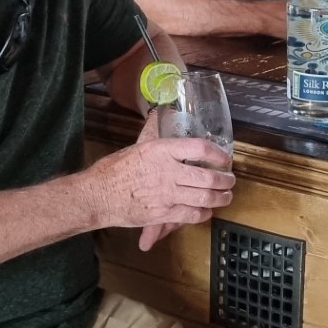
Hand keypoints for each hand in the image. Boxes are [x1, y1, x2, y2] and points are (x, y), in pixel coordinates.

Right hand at [89, 128, 234, 245]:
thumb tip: (160, 113)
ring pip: (205, 198)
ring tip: (225, 196)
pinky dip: (204, 213)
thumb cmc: (115, 169)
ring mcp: (167, 194)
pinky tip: (207, 210)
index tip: (224, 158)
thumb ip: (154, 132)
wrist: (98, 195)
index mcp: (161, 150)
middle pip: (208, 177)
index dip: (218, 154)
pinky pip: (192, 215)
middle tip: (230, 180)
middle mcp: (168, 171)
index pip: (199, 148)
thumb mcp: (138, 145)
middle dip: (225, 180)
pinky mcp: (163, 214)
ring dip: (221, 198)